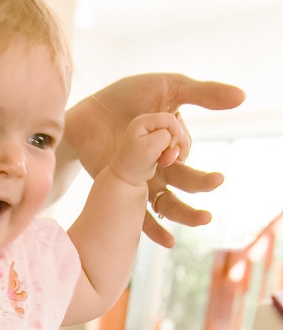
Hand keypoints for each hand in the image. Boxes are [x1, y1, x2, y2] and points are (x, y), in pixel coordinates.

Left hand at [64, 73, 244, 246]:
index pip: (184, 152)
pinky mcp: (122, 192)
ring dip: (187, 213)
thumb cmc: (126, 97)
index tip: (170, 138)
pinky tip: (169, 241)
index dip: (180, 146)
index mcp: (171, 144)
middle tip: (216, 180)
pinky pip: (141, 217)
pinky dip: (155, 230)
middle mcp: (159, 166)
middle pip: (185, 181)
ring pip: (168, 203)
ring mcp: (141, 180)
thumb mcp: (169, 88)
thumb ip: (204, 93)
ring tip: (203, 219)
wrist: (88, 113)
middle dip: (202, 183)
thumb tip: (243, 97)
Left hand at [110, 112, 185, 187]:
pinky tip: (166, 162)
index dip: (176, 133)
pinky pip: (173, 145)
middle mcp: (149, 125)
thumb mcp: (150, 147)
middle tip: (169, 158)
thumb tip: (174, 136)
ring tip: (166, 161)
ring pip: (176, 137)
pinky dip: (174, 154)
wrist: (123, 181)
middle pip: (175, 126)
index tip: (169, 148)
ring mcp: (153, 135)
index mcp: (144, 121)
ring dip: (177, 150)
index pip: (170, 119)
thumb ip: (166, 135)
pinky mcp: (157, 145)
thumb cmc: (133, 164)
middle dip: (179, 142)